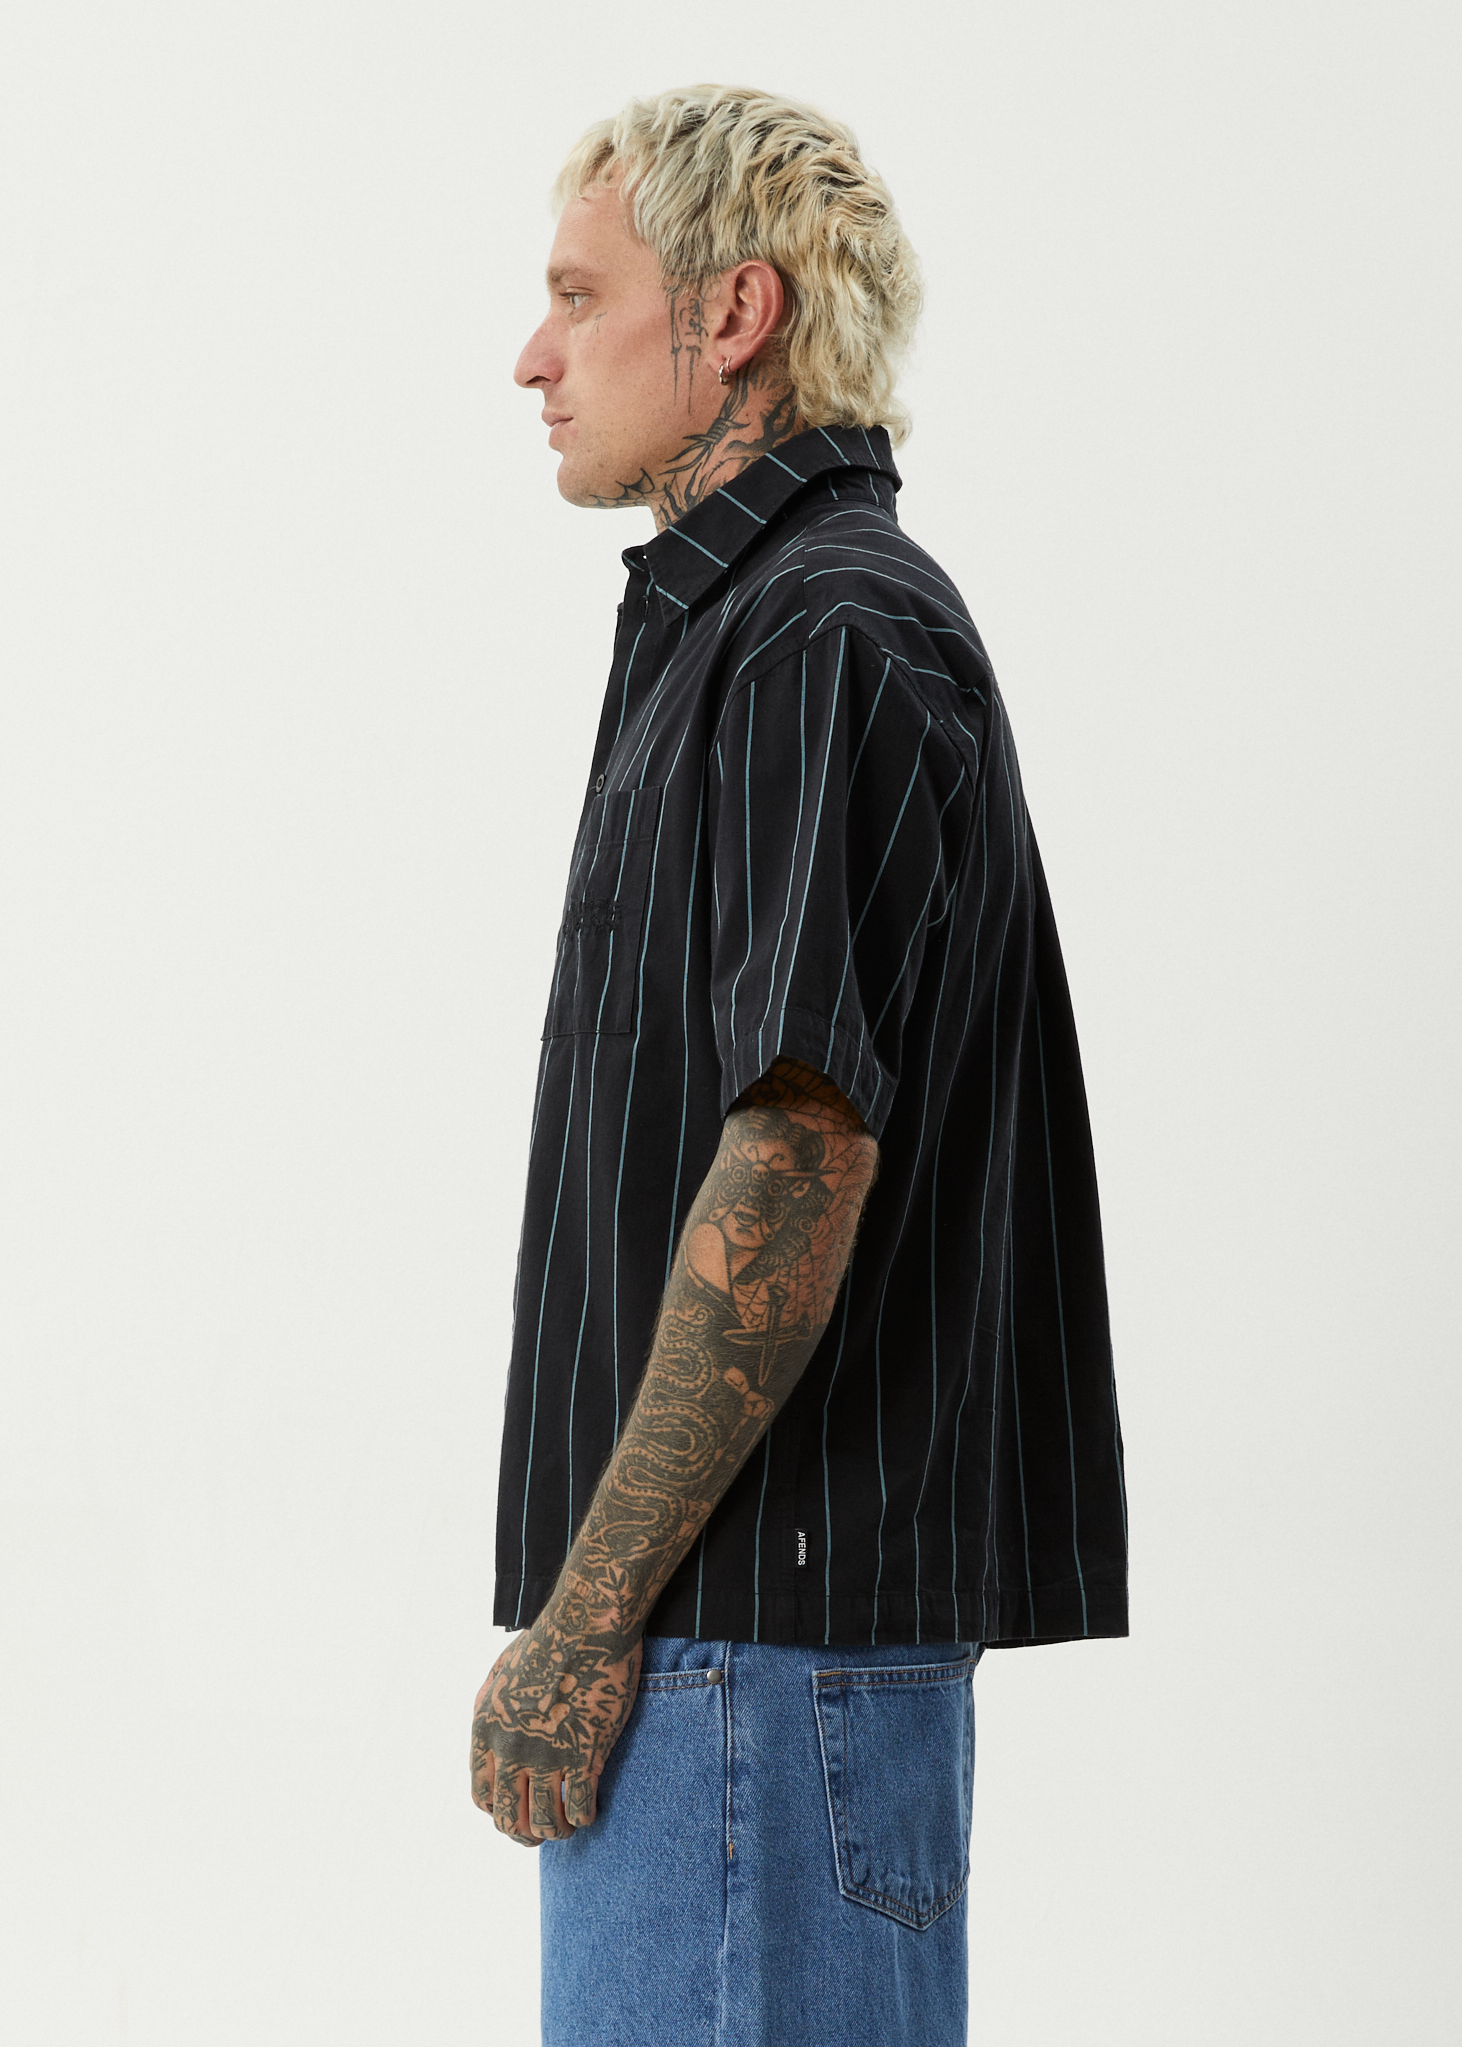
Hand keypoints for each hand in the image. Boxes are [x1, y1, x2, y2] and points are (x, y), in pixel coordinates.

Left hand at [470, 1620, 641, 1845]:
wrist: (586, 1624)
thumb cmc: (548, 1640)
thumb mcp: (501, 1674)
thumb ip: (493, 1712)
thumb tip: (495, 1742)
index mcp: (488, 1729)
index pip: (482, 1796)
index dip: (500, 1812)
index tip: (519, 1808)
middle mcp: (512, 1747)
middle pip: (508, 1819)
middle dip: (525, 1833)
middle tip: (543, 1830)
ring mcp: (548, 1753)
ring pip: (545, 1822)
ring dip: (558, 1831)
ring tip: (570, 1824)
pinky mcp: (586, 1753)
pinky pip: (581, 1807)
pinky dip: (585, 1817)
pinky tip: (592, 1807)